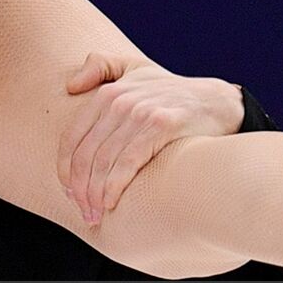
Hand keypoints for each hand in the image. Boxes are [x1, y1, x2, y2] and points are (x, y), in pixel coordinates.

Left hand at [57, 53, 243, 223]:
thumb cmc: (172, 92)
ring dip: (94, 194)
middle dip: (79, 189)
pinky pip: (127, 163)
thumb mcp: (135, 68)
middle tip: (82, 211)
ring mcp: (140, 112)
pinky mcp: (161, 126)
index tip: (68, 192)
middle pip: (85, 154)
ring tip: (94, 215)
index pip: (71, 138)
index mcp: (108, 92)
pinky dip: (115, 186)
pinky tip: (111, 204)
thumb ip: (101, 67)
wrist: (218, 102)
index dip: (64, 169)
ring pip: (104, 162)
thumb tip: (70, 86)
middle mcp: (120, 100)